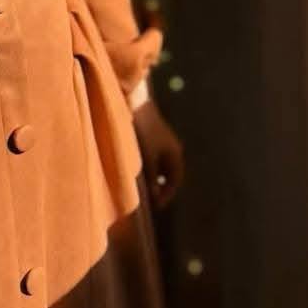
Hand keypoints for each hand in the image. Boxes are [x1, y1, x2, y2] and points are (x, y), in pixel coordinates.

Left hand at [130, 96, 184, 210]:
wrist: (134, 101)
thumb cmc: (142, 129)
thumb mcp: (146, 157)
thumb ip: (151, 178)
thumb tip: (154, 196)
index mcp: (175, 154)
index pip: (175, 180)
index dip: (167, 194)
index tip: (157, 206)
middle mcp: (171, 148)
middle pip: (168, 173)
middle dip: (160, 186)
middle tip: (149, 200)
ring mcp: (161, 140)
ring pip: (159, 165)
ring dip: (152, 176)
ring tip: (140, 187)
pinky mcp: (150, 134)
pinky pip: (151, 156)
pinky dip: (145, 166)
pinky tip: (132, 169)